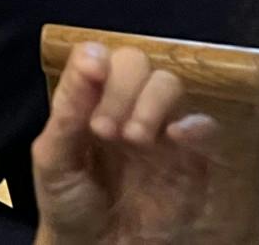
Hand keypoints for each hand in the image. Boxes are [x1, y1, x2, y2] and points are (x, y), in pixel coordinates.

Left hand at [30, 42, 217, 244]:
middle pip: (137, 63)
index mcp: (89, 101)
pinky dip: (195, 123)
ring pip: (169, 85)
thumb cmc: (68, 203)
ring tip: (133, 140)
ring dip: (151, 103)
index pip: (101, 57)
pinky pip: (205, 127)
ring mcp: (160, 131)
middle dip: (122, 89)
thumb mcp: (53, 159)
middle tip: (105, 131)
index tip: (91, 86)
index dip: (98, 64)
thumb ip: (68, 110)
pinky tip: (175, 137)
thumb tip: (90, 55)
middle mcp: (126, 108)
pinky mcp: (190, 160)